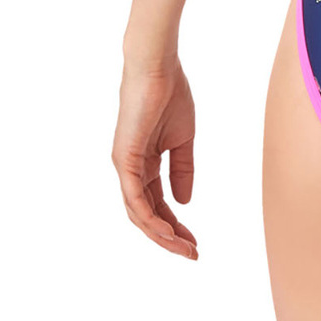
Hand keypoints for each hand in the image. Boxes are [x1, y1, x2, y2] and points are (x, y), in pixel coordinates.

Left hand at [112, 55, 197, 259]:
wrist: (159, 68)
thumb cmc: (170, 94)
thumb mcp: (184, 139)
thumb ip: (183, 170)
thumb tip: (184, 201)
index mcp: (144, 163)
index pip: (158, 203)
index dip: (176, 224)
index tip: (195, 240)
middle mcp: (130, 169)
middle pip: (147, 215)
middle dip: (169, 237)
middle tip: (191, 252)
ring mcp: (125, 166)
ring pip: (139, 213)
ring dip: (161, 235)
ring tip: (184, 248)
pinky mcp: (125, 160)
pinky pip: (135, 199)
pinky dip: (150, 218)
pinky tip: (167, 231)